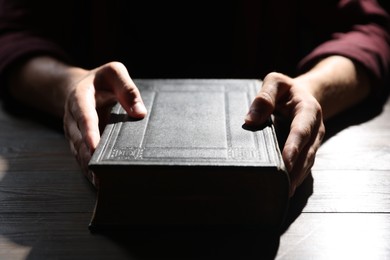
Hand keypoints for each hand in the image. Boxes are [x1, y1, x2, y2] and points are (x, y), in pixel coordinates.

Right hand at [63, 62, 146, 183]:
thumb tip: (140, 113)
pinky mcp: (77, 140)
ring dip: (87, 166)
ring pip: (78, 150)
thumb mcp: (114, 73)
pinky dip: (88, 168)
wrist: (82, 85)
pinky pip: (81, 155)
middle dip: (89, 155)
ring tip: (100, 181)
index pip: (84, 116)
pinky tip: (97, 181)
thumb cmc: (102, 80)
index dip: (89, 132)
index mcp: (80, 97)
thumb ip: (127, 88)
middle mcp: (72, 116)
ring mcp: (73, 130)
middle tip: (100, 172)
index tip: (95, 147)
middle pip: (79, 138)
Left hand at [245, 72, 324, 195]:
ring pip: (307, 163)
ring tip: (283, 193)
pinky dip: (296, 178)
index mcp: (308, 110)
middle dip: (295, 170)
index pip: (302, 131)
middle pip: (306, 152)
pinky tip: (286, 190)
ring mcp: (314, 142)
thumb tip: (250, 120)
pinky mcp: (308, 150)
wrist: (305, 94)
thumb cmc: (286, 89)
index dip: (294, 147)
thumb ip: (264, 96)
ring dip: (296, 178)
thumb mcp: (275, 82)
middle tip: (282, 186)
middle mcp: (315, 129)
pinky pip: (304, 166)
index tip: (285, 163)